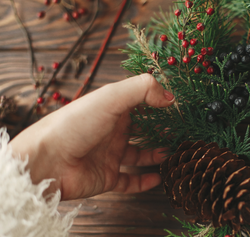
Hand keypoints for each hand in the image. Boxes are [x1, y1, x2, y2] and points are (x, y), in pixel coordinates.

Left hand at [10, 74, 174, 199]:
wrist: (46, 161)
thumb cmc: (75, 124)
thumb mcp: (111, 97)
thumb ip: (143, 89)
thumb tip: (171, 96)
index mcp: (113, 110)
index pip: (140, 103)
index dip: (159, 103)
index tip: (179, 106)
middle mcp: (113, 131)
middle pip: (143, 130)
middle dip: (162, 131)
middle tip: (182, 132)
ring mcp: (110, 155)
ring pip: (140, 155)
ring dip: (157, 155)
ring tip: (174, 153)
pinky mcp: (107, 177)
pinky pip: (130, 181)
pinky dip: (145, 181)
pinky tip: (158, 178)